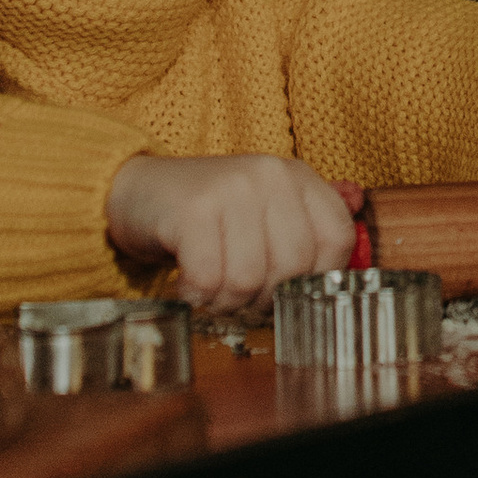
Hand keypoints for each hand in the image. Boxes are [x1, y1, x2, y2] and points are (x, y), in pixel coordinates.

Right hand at [106, 153, 356, 312]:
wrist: (137, 190)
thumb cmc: (207, 215)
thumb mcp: (263, 213)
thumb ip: (302, 236)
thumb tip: (340, 277)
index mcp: (296, 177)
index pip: (337, 239)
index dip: (317, 278)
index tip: (288, 291)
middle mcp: (270, 176)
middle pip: (294, 267)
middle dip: (265, 298)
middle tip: (240, 296)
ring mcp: (232, 188)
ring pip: (249, 279)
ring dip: (226, 301)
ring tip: (211, 289)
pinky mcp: (193, 210)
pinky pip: (209, 280)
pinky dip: (196, 296)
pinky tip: (187, 286)